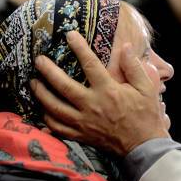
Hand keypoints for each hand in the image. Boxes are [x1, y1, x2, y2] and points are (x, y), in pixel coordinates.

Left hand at [32, 31, 169, 155]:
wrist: (143, 145)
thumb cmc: (146, 115)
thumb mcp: (146, 88)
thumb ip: (134, 67)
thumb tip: (125, 47)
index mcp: (108, 91)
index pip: (90, 64)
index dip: (79, 47)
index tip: (70, 34)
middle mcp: (92, 105)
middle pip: (63, 86)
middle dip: (48, 71)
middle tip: (38, 60)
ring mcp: (83, 122)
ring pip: (54, 107)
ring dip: (41, 93)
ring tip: (33, 82)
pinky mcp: (81, 135)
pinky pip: (57, 127)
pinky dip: (46, 119)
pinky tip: (42, 110)